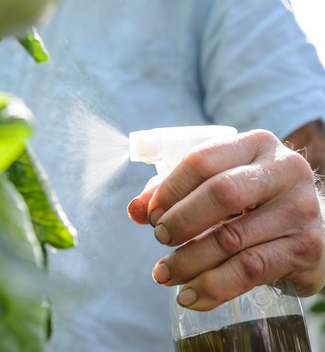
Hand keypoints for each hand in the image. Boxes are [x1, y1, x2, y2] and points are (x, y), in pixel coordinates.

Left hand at [127, 129, 324, 310]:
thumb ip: (172, 192)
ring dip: (188, 261)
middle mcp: (285, 170)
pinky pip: (250, 270)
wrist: (305, 229)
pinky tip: (190, 297)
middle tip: (160, 238)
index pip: (202, 159)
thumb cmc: (249, 201)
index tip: (150, 214)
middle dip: (181, 221)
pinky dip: (213, 286)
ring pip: (232, 238)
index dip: (170, 189)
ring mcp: (299, 209)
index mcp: (256, 144)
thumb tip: (134, 210)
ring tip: (163, 274)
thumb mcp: (214, 185)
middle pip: (221, 193)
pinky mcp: (306, 248)